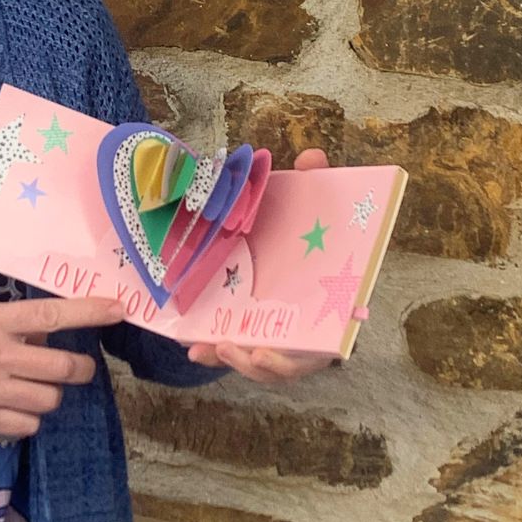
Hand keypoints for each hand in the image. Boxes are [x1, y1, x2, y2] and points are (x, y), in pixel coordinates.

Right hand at [0, 296, 122, 440]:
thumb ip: (4, 324)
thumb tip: (40, 335)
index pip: (53, 315)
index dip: (90, 312)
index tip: (118, 309)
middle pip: (63, 367)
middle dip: (80, 368)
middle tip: (79, 366)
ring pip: (49, 400)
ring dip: (50, 393)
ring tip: (35, 385)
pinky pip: (26, 426)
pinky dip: (27, 419)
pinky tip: (13, 407)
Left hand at [186, 145, 334, 382]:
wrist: (289, 239)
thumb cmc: (306, 231)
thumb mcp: (310, 207)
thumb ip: (314, 185)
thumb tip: (312, 158)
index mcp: (328, 305)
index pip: (323, 340)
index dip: (299, 353)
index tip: (270, 349)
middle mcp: (307, 329)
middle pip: (290, 362)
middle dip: (265, 363)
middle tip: (240, 350)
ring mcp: (278, 335)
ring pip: (260, 362)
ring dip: (236, 359)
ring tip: (210, 348)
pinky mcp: (250, 332)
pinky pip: (236, 350)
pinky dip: (215, 351)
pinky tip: (193, 347)